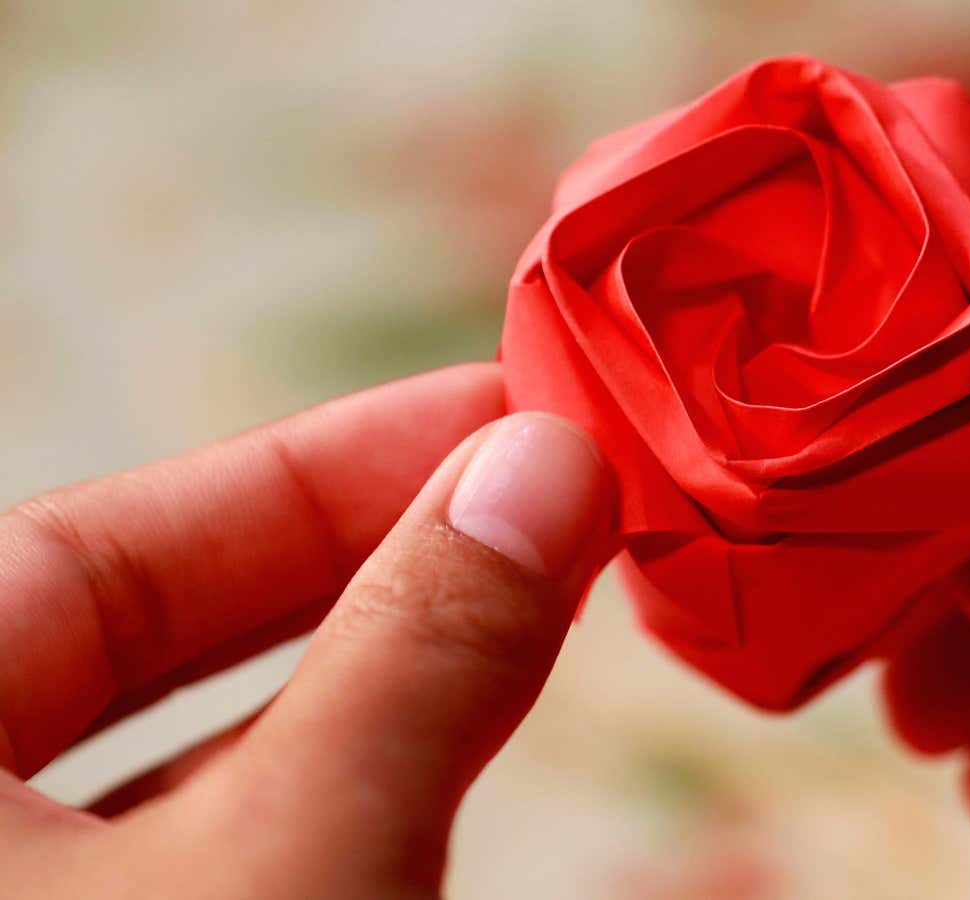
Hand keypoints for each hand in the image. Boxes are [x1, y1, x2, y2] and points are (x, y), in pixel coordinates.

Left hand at [0, 364, 613, 897]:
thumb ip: (413, 656)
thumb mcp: (292, 858)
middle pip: (136, 656)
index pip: (79, 555)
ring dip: (370, 691)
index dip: (305, 471)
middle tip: (535, 500)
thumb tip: (550, 463)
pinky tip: (449, 757)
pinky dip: (343, 807)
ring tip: (532, 610)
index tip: (488, 413)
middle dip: (354, 569)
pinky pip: (222, 877)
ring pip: (189, 783)